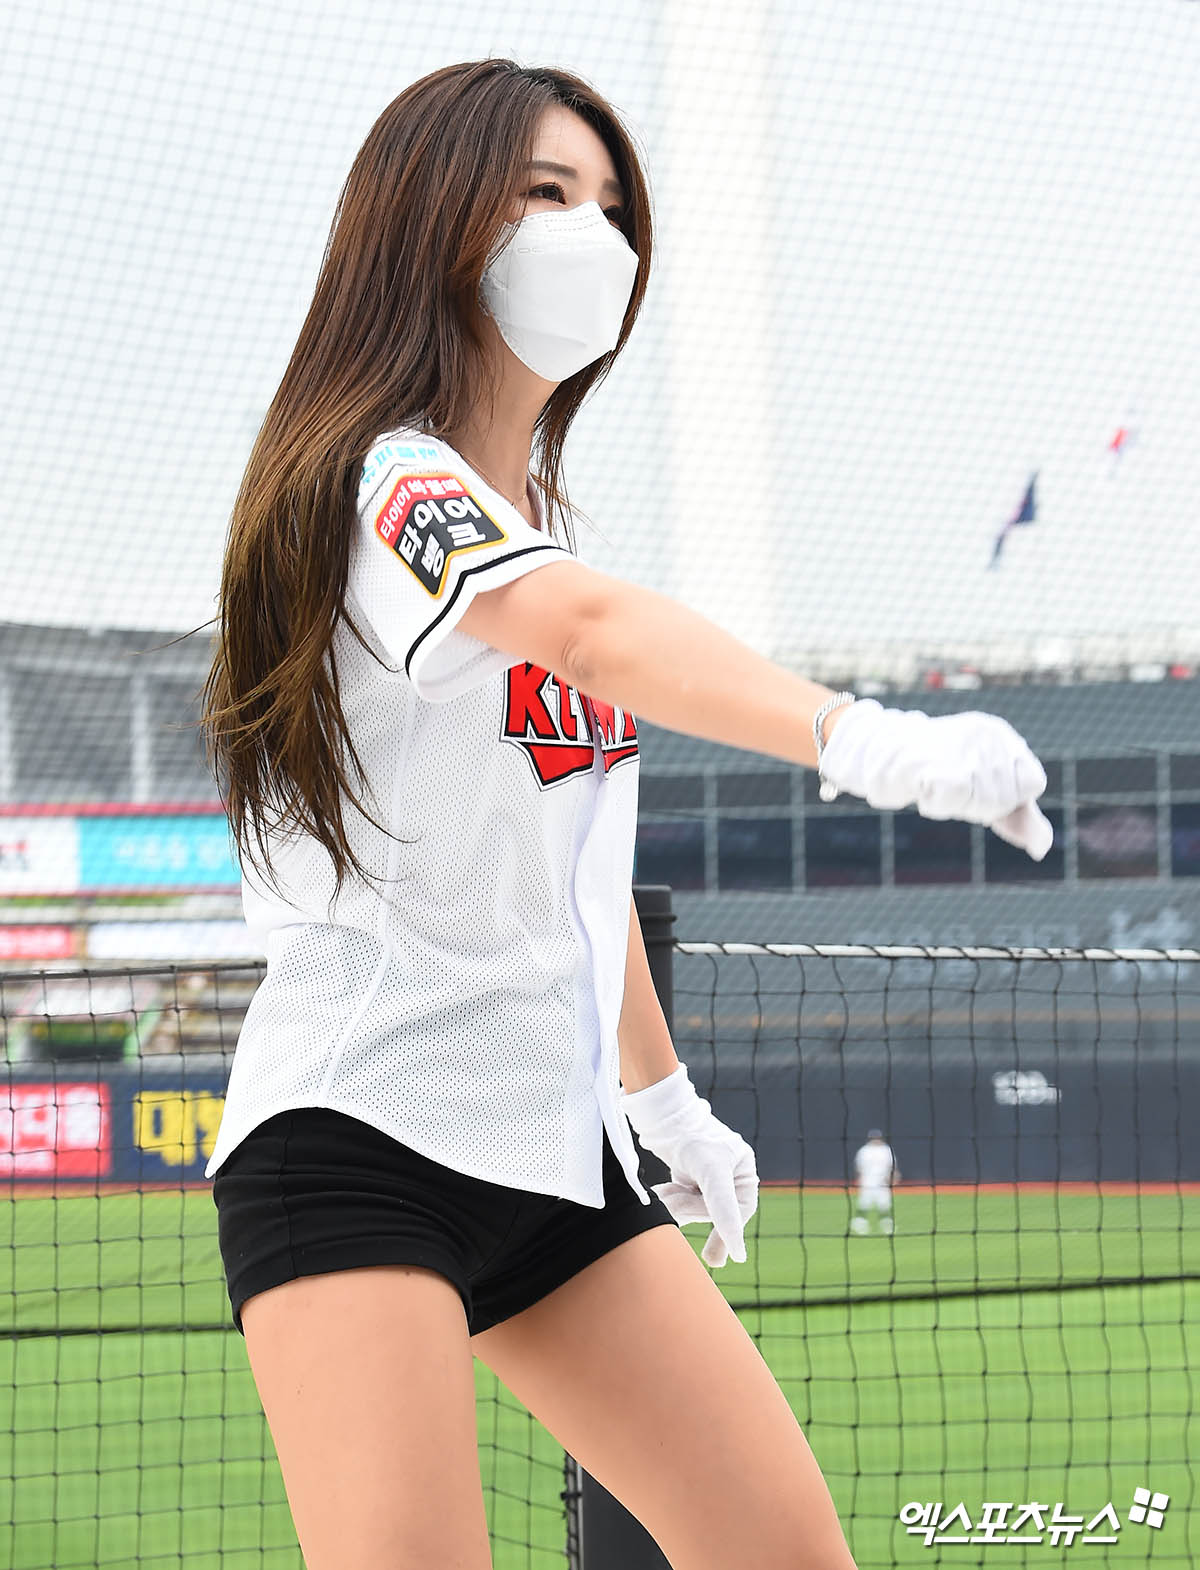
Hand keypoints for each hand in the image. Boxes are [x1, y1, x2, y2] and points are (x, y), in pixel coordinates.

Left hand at [619, 1063, 758, 1266]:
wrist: (662, 1116)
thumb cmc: (692, 1136)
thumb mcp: (711, 1171)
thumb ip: (722, 1208)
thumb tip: (736, 1252)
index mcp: (742, 1171)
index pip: (738, 1210)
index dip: (730, 1234)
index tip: (731, 1258)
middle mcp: (728, 1176)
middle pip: (712, 1212)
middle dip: (691, 1209)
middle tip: (673, 1208)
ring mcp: (707, 1180)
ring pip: (694, 1209)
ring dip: (677, 1204)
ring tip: (663, 1193)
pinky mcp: (689, 1181)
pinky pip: (682, 1202)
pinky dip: (671, 1199)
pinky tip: (663, 1192)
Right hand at [818, 699, 1053, 859]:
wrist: (880, 752)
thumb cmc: (939, 773)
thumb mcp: (986, 793)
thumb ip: (1019, 817)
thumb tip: (1041, 849)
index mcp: (1001, 736)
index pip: (1032, 782)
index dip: (1009, 799)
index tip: (979, 791)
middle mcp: (982, 734)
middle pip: (1003, 798)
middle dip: (978, 806)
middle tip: (952, 788)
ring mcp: (955, 744)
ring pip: (981, 802)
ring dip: (954, 806)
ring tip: (933, 785)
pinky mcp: (926, 759)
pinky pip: (948, 799)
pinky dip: (935, 804)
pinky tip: (923, 791)